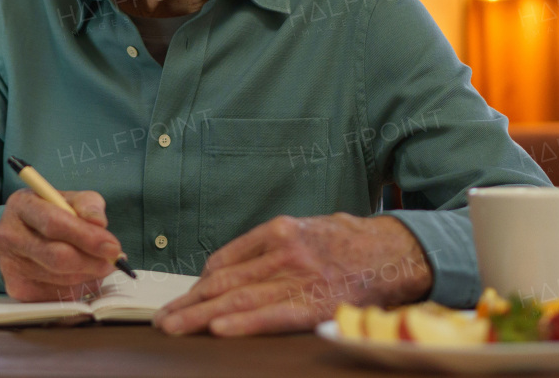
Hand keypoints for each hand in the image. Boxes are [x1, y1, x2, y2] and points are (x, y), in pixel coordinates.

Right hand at [0, 188, 121, 301]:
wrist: (25, 232)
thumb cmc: (52, 212)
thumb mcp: (70, 199)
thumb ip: (88, 205)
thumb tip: (99, 224)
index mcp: (22, 205)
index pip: (54, 223)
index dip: (87, 237)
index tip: (112, 246)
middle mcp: (9, 235)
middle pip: (58, 257)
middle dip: (93, 261)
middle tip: (114, 260)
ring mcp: (10, 265)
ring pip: (62, 279)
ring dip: (89, 275)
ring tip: (98, 264)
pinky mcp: (17, 289)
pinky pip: (58, 295)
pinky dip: (78, 287)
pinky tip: (81, 274)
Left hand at [153, 213, 432, 335]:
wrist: (395, 250)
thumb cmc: (347, 244)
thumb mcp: (303, 230)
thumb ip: (266, 249)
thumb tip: (223, 273)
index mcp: (277, 231)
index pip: (224, 261)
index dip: (198, 284)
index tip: (180, 300)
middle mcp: (284, 250)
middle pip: (224, 280)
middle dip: (190, 302)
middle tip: (163, 319)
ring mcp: (300, 274)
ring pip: (240, 297)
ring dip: (202, 315)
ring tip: (175, 327)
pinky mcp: (318, 300)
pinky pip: (274, 314)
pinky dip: (244, 321)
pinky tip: (219, 328)